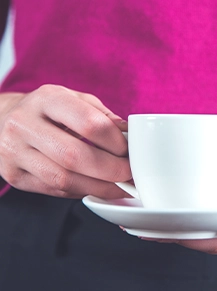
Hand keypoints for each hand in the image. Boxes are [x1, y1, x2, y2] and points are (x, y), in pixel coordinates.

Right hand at [0, 85, 130, 197]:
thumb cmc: (48, 110)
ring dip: (99, 187)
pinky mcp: (15, 176)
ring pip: (64, 179)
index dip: (116, 142)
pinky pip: (55, 191)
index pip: (89, 123)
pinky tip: (99, 189)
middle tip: (129, 174)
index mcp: (46, 99)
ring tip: (120, 187)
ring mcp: (14, 152)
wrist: (2, 120)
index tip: (130, 152)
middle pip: (75, 156)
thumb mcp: (74, 100)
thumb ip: (102, 116)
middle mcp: (24, 124)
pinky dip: (83, 191)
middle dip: (110, 170)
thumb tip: (129, 136)